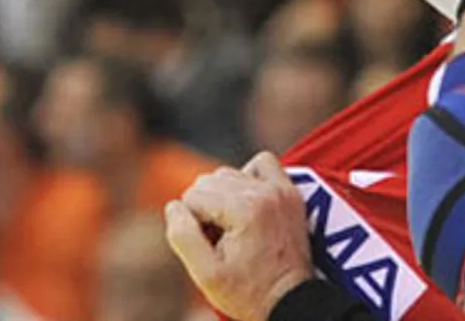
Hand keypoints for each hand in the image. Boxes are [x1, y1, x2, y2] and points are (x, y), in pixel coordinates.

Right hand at [165, 152, 313, 320]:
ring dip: (223, 195)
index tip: (208, 246)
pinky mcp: (290, 192)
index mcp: (244, 209)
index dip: (191, 224)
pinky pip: (262, 164)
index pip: (192, 197)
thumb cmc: (248, 292)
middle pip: (209, 182)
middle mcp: (264, 192)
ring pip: (230, 172)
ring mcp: (280, 190)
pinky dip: (249, 177)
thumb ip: (183, 236)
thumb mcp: (206, 274)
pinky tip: (246, 203)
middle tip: (218, 239)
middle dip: (204, 208)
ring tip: (231, 226)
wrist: (291, 301)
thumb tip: (174, 206)